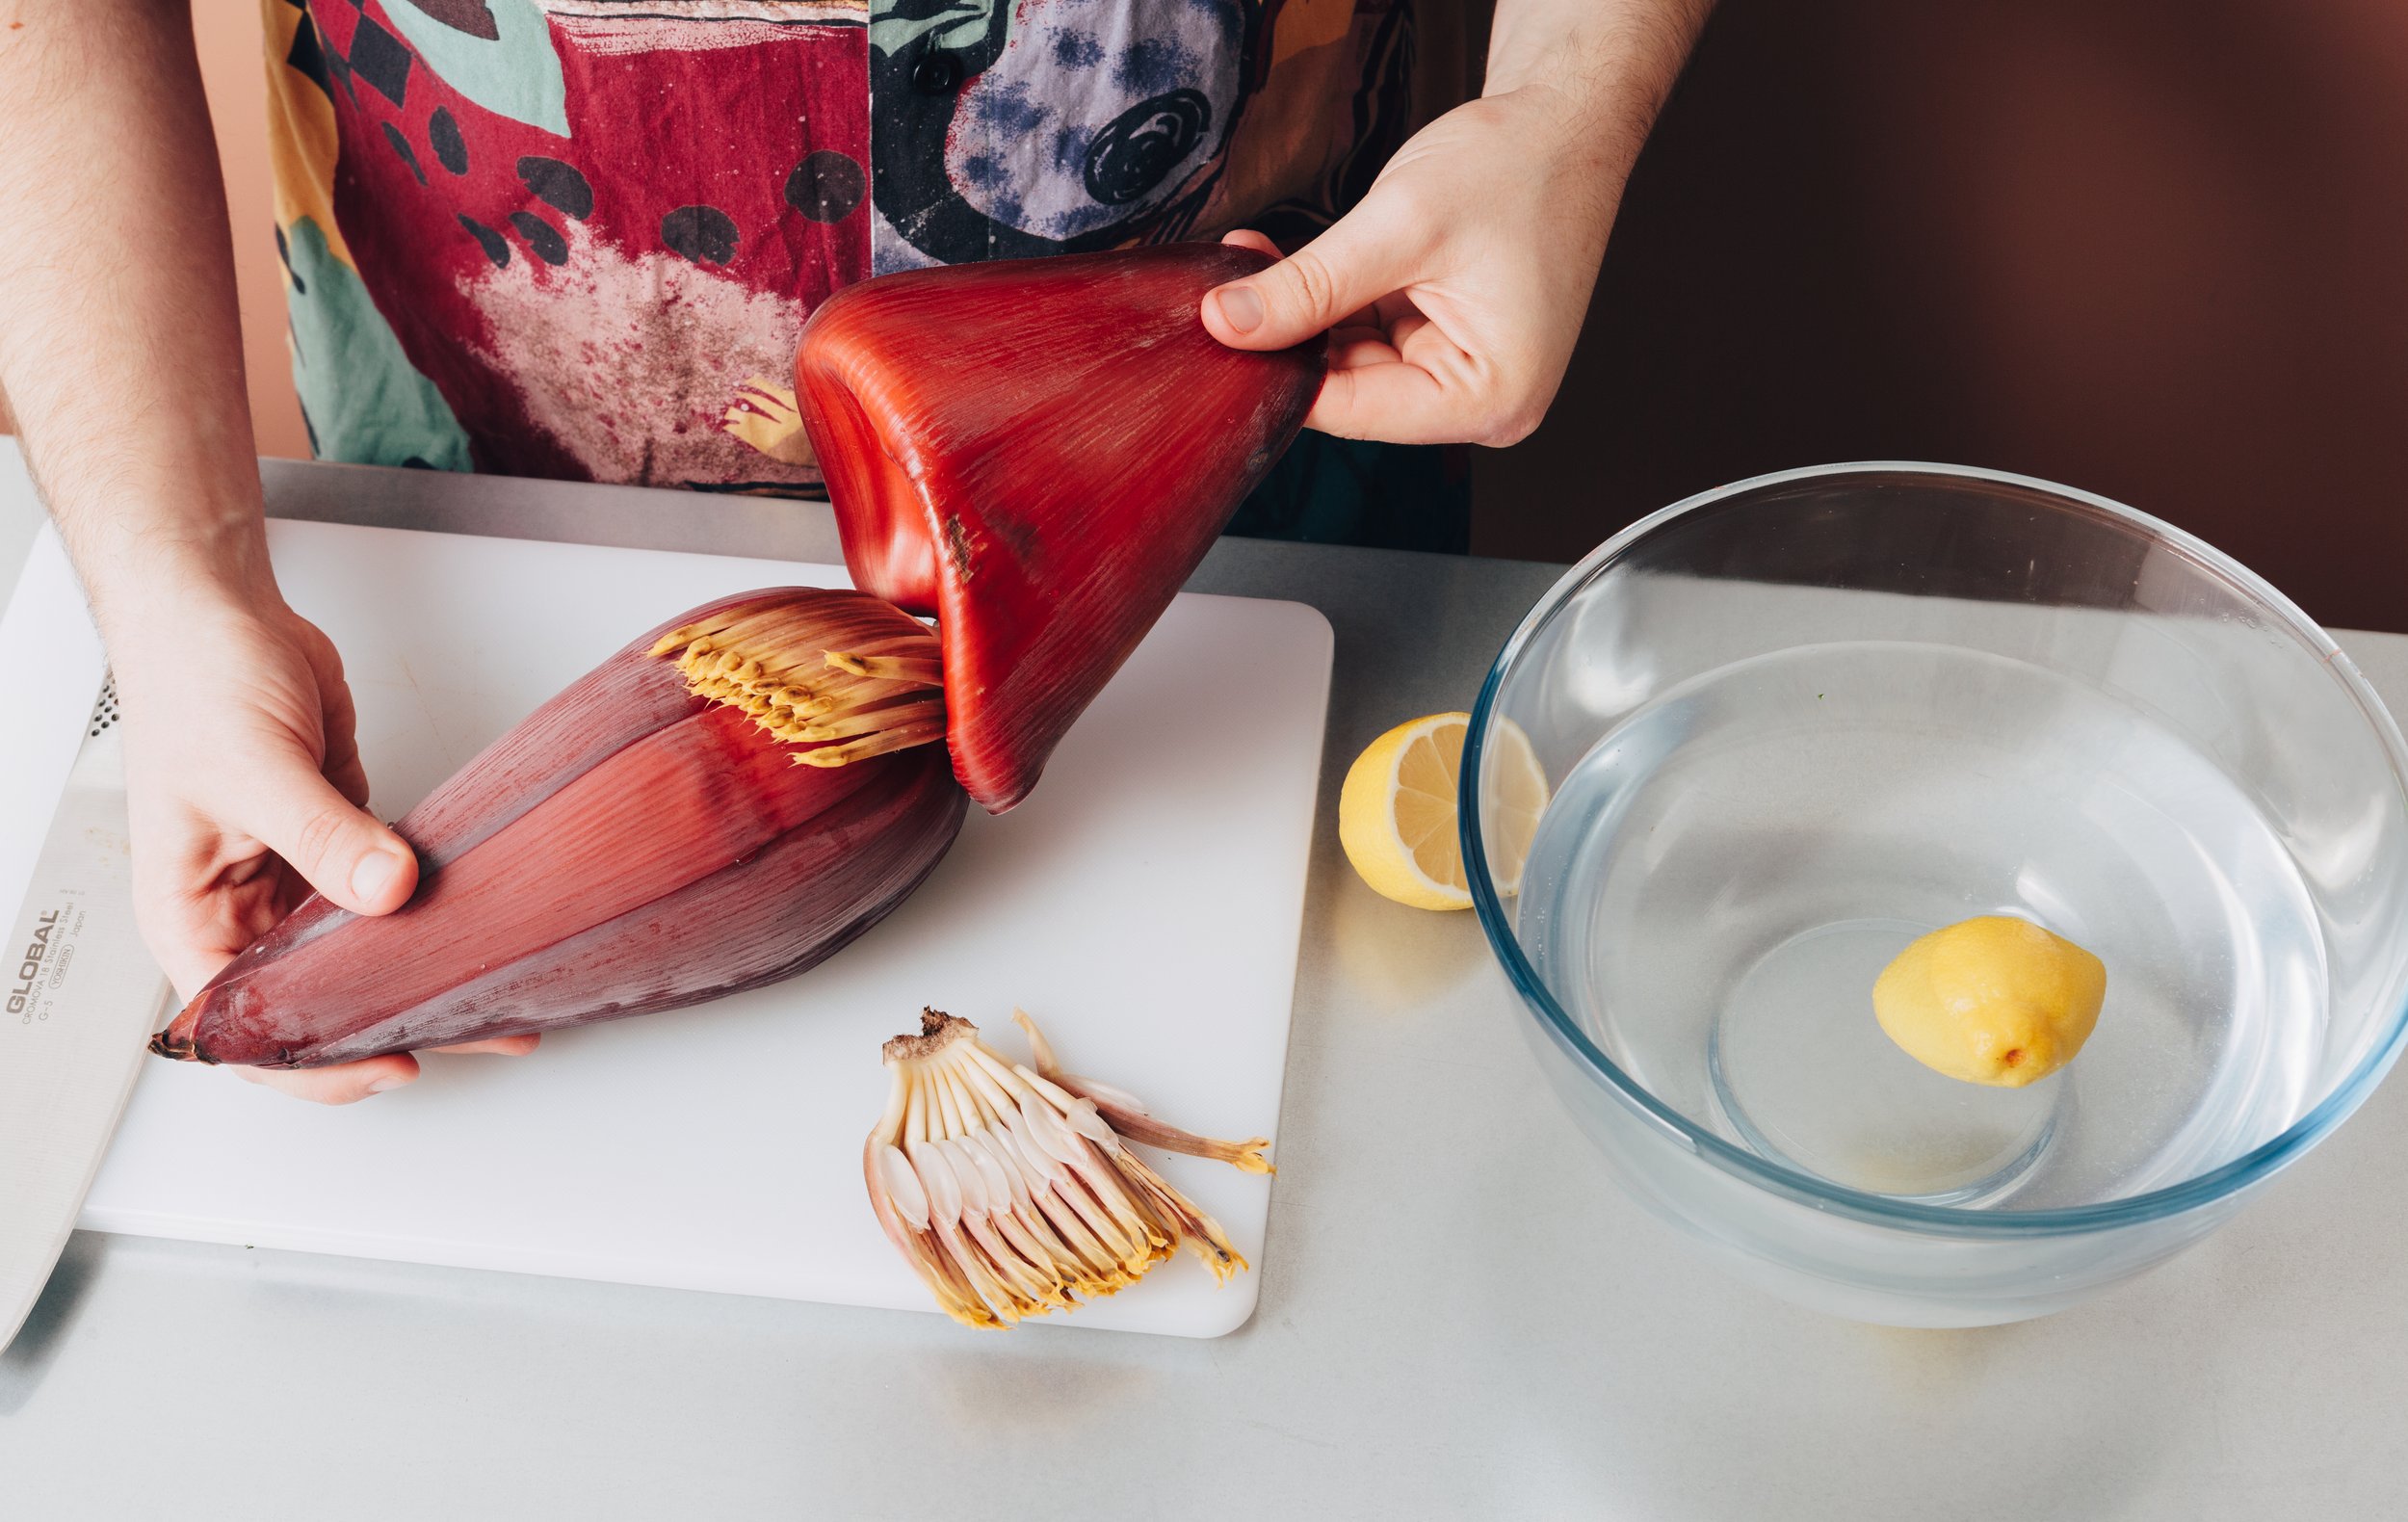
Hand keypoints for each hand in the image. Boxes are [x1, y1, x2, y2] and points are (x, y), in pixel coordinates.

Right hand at [111, 591, 537, 1102]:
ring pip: (358, 952)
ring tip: (496, 998)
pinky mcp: (341, 838)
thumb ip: (322, 835)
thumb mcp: (251, 767)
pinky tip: (478, 926)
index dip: (313, 1059)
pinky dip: (431, 914)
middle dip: (387, 1023)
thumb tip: (387, 889)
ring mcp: (294, 874)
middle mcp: (240, 907)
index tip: (388, 1059)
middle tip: (470, 1035)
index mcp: (190, 915)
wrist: (220, 613)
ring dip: (421, 973)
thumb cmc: (194, 681)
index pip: (244, 1023)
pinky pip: (388, 895)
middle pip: (312, 998)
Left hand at [1201, 1, 1706, 445]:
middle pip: (1351, 392)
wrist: (1563, 123)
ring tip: (1261, 261)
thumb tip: (1232, 325)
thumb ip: (1310, 285)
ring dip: (1304, 314)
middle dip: (1290, 340)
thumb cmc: (1521, 169)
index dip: (1283, 375)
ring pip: (1349, 361)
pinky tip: (1293, 264)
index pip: (1356, 412)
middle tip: (1232, 289)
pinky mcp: (1441, 342)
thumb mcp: (1400, 226)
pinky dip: (1328, 299)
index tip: (1223, 335)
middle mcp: (1483, 402)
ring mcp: (1461, 372)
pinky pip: (1365, 334)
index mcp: (1491, 398)